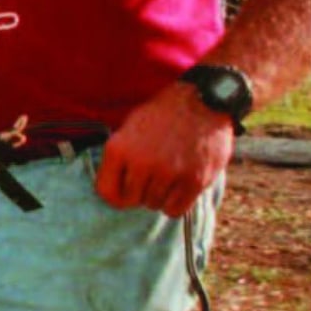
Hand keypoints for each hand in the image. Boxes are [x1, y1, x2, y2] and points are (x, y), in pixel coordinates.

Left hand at [95, 83, 234, 216]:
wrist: (203, 100)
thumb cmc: (162, 115)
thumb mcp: (129, 127)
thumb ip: (118, 158)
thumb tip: (110, 192)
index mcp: (119, 148)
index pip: (107, 193)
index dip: (116, 195)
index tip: (124, 190)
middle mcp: (141, 162)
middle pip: (132, 201)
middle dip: (138, 193)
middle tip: (149, 178)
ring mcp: (169, 172)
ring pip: (154, 205)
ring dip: (158, 196)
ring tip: (166, 175)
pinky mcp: (194, 180)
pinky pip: (175, 210)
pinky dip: (175, 203)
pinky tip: (178, 187)